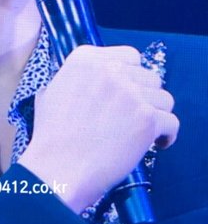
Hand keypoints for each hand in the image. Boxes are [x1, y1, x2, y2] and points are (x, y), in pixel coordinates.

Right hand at [18, 45, 178, 212]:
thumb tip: (87, 81)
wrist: (58, 167)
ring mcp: (130, 92)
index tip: (128, 92)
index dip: (132, 77)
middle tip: (133, 116)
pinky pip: (172, 122)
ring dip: (156, 115)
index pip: (129, 56)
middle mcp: (110, 69)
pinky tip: (154, 144)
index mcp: (86, 59)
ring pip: (164, 98)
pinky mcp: (146, 118)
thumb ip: (74, 79)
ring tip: (142, 131)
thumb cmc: (52, 136)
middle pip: (149, 77)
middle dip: (145, 96)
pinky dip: (166, 135)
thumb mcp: (51, 92)